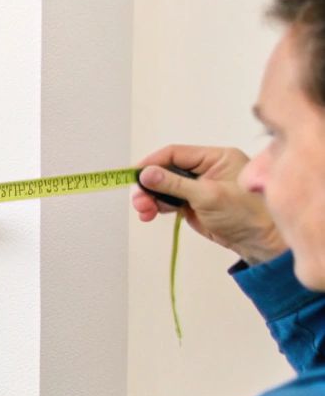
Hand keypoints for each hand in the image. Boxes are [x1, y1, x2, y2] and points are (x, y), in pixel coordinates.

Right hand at [135, 145, 286, 264]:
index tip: (135, 174)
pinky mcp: (193, 204)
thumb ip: (174, 184)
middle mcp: (206, 169)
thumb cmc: (246, 214)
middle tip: (139, 200)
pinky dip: (156, 207)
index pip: (176, 153)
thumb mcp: (208, 196)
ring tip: (144, 211)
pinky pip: (168, 201)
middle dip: (150, 185)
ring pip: (164, 187)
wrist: (259, 242)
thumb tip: (146, 174)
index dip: (153, 162)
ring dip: (150, 198)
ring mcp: (198, 188)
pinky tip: (149, 214)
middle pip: (166, 170)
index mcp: (216, 158)